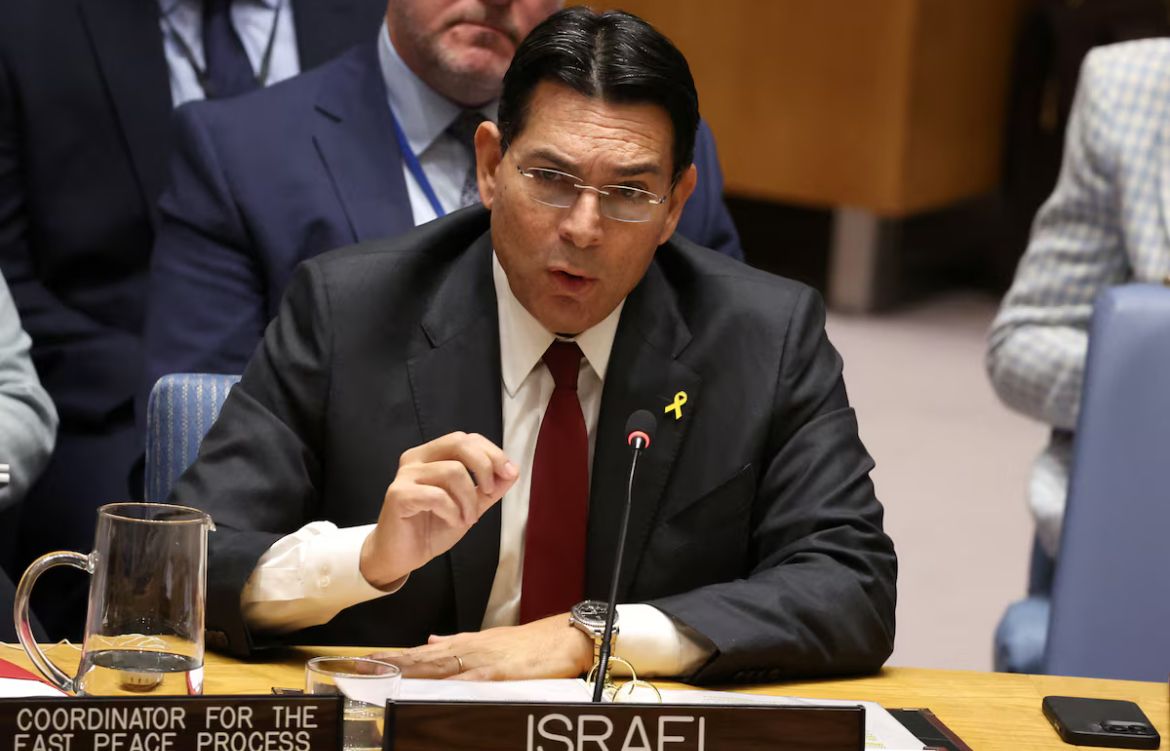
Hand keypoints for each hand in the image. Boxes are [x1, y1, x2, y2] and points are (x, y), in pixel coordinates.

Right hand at [360, 432, 518, 587]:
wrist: (401, 556)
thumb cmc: (431, 528)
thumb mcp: (469, 506)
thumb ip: (490, 489)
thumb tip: (513, 471)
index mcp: (432, 455)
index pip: (466, 439)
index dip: (492, 452)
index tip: (509, 473)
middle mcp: (416, 458)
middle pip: (459, 443)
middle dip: (484, 465)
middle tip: (491, 492)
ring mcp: (405, 475)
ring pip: (452, 471)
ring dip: (469, 499)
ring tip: (468, 519)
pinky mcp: (398, 495)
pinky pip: (436, 495)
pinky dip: (453, 511)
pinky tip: (453, 522)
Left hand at [368, 615, 593, 680]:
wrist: (563, 637)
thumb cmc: (530, 644)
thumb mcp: (489, 640)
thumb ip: (458, 642)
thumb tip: (431, 641)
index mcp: (465, 644)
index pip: (422, 651)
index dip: (395, 656)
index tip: (368, 660)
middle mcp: (469, 649)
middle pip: (424, 658)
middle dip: (394, 662)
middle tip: (364, 666)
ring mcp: (483, 659)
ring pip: (440, 666)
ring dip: (412, 670)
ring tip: (386, 674)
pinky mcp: (500, 672)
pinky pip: (472, 679)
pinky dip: (452, 683)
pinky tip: (435, 688)